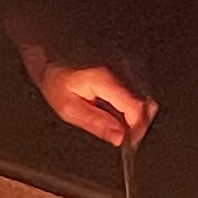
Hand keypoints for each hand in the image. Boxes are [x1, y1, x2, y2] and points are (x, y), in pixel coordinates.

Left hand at [22, 46, 155, 146]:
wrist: (52, 56)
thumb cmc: (56, 81)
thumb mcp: (68, 108)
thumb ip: (96, 123)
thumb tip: (120, 138)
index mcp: (105, 77)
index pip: (136, 107)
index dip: (136, 128)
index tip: (128, 141)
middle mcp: (120, 66)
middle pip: (145, 102)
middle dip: (138, 123)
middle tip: (123, 136)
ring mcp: (126, 63)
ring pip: (145, 96)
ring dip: (136, 114)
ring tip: (119, 123)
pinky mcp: (128, 64)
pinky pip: (139, 88)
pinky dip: (132, 103)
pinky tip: (118, 109)